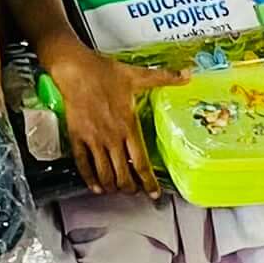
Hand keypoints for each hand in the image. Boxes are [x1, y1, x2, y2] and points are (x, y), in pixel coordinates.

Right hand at [50, 42, 158, 193]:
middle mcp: (111, 137)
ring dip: (112, 187)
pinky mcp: (77, 138)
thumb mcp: (137, 75)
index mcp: (128, 125)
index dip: (149, 182)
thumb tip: (187, 74)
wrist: (76, 69)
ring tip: (118, 190)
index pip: (141, 162)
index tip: (154, 193)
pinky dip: (90, 179)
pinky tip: (96, 186)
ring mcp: (93, 140)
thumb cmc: (104, 72)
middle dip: (130, 188)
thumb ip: (164, 77)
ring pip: (104, 174)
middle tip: (135, 191)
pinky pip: (83, 164)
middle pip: (122, 175)